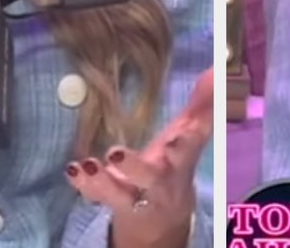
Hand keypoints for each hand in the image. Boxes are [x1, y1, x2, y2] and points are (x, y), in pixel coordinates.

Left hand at [66, 67, 212, 247]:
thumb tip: (216, 68)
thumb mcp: (189, 136)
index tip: (182, 133)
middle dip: (134, 167)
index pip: (187, 152)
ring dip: (103, 180)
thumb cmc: (174, 165)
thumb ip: (202, 104)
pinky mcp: (112, 203)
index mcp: (181, 163)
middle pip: (149, 178)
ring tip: (89, 162)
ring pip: (119, 194)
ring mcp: (135, 196)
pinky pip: (97, 197)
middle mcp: (159, 183)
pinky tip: (73, 170)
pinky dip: (85, 185)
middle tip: (115, 152)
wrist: (162, 220)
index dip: (186, 142)